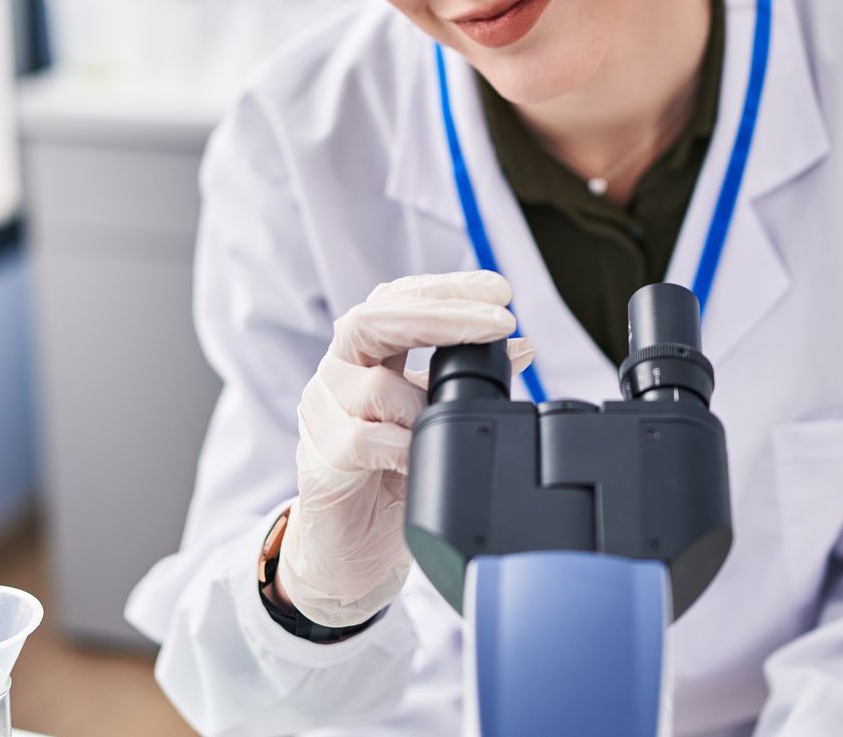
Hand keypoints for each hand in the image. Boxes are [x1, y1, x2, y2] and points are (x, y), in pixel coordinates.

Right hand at [275, 271, 534, 626]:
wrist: (348, 553)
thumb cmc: (389, 478)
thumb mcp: (434, 419)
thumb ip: (464, 380)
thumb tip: (520, 347)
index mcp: (364, 355)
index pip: (396, 299)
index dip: (446, 288)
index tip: (499, 290)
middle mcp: (337, 374)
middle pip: (371, 320)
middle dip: (441, 315)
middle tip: (500, 321)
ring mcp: (322, 415)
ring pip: (372, 384)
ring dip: (424, 400)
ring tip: (452, 420)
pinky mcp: (322, 460)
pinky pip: (365, 441)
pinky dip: (405, 447)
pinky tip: (425, 457)